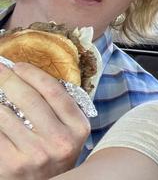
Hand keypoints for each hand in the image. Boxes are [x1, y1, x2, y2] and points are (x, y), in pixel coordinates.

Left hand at [0, 62, 89, 178]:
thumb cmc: (55, 155)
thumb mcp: (70, 133)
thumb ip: (60, 109)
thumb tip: (29, 77)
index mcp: (78, 128)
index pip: (54, 91)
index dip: (33, 74)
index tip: (18, 66)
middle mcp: (59, 141)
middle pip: (28, 98)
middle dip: (7, 79)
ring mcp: (35, 154)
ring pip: (4, 114)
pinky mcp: (11, 164)